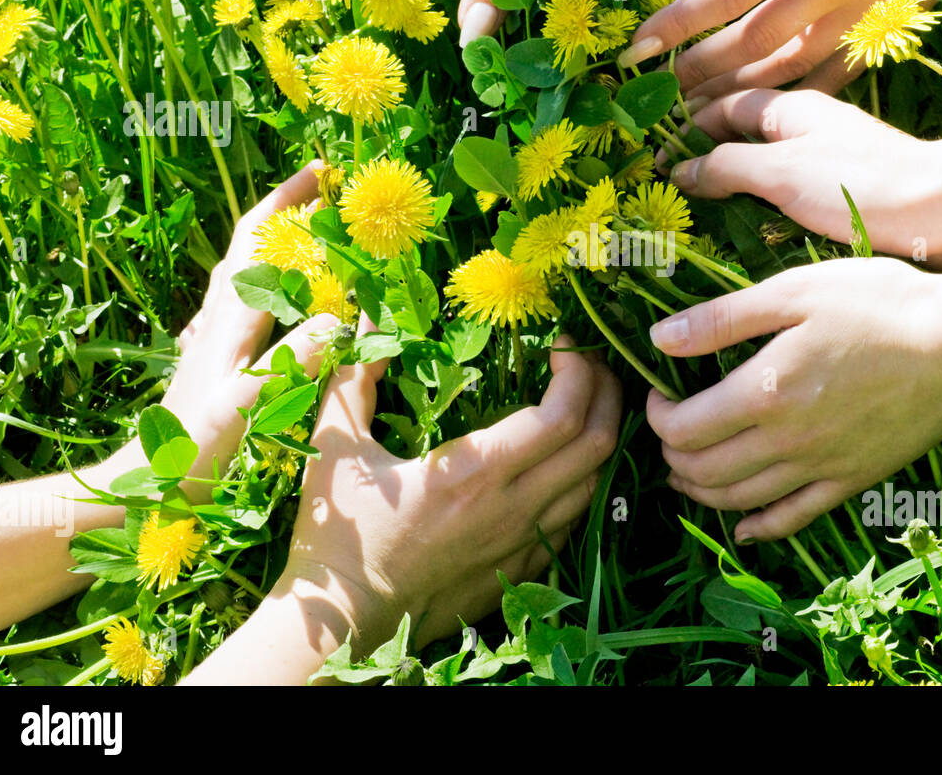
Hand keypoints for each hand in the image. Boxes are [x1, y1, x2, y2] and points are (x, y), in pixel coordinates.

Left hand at [0, 165, 338, 641]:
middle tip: (334, 196)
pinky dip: (273, 285)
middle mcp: (218, 318)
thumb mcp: (247, 406)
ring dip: (280, 246)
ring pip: (247, 273)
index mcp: (228, 319)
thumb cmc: (192, 450)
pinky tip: (288, 300)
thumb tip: (335, 314)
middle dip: (289, 212)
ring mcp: (214, 338)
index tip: (326, 173)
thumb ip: (289, 361)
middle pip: (251, 245)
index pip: (257, 239)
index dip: (288, 201)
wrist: (144, 485)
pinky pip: (249, 305)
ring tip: (321, 238)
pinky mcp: (216, 360)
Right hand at [283, 334, 621, 650]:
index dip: (578, 371)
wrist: (344, 624)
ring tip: (587, 402)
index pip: (562, 415)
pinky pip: (575, 518)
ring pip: (596, 483)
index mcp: (473, 474)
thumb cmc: (336, 536)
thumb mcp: (335, 447)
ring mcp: (522, 544)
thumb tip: (368, 317)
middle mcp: (512, 509)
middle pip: (598, 444)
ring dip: (601, 434)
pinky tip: (565, 459)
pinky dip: (584, 479)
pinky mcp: (523, 571)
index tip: (563, 343)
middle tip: (588, 363)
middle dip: (607, 392)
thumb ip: (356, 377)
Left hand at [620, 0, 941, 96]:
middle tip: (662, 90)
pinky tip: (764, 111)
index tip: (636, 51)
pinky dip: (796, 97)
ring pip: (792, 71)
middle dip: (701, 71)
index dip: (677, 25)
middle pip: (753, 45)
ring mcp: (864, 14)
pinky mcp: (888, 28)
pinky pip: (836, 77)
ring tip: (699, 109)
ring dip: (740, 93)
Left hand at [646, 259, 941, 542]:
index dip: (654, 415)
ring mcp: (820, 468)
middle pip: (702, 471)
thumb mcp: (792, 291)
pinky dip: (759, 528)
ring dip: (700, 491)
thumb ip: (721, 319)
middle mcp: (785, 442)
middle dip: (670, 455)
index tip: (657, 392)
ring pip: (738, 501)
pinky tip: (744, 528)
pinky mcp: (852, 481)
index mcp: (762, 393)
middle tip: (669, 430)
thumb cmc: (878, 304)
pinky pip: (794, 519)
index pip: (682, 428)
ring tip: (686, 472)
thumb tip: (659, 338)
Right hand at [672, 88, 941, 266]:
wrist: (940, 211)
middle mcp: (810, 122)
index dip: (686, 124)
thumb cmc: (857, 185)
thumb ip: (725, 166)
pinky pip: (787, 178)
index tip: (652, 152)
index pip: (724, 104)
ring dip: (731, 168)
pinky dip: (759, 189)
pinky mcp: (846, 184)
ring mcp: (830, 153)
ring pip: (765, 154)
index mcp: (792, 105)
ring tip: (696, 195)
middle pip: (743, 126)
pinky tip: (748, 212)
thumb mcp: (779, 173)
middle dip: (703, 143)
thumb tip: (679, 167)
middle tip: (663, 172)